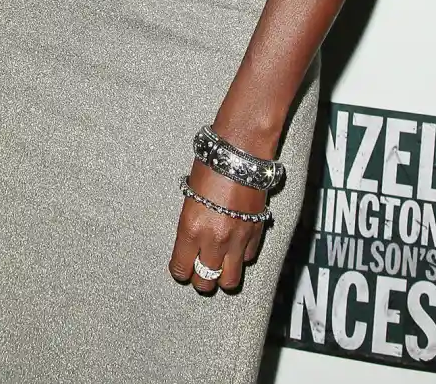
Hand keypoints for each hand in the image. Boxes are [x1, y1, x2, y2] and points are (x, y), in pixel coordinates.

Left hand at [169, 161, 266, 294]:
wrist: (240, 154)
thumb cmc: (211, 165)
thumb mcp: (190, 194)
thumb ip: (191, 222)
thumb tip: (192, 238)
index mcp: (191, 228)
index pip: (181, 268)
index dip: (179, 271)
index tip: (180, 269)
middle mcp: (214, 240)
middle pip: (205, 281)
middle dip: (200, 279)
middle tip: (199, 269)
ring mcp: (237, 240)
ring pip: (230, 281)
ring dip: (223, 276)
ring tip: (219, 267)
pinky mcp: (255, 234)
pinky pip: (247, 260)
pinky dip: (241, 258)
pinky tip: (236, 246)